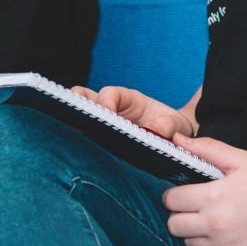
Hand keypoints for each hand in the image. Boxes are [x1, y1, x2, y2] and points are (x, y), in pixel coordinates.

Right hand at [73, 85, 195, 140]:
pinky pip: (84, 137)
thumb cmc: (175, 129)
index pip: (111, 94)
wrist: (177, 140)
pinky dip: (77, 140)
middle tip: (76, 121)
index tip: (107, 115)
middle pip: (84, 97)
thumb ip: (169, 125)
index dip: (106, 102)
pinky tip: (74, 151)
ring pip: (79, 115)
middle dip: (78, 105)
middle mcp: (113, 109)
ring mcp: (105, 124)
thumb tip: (153, 130)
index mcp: (131, 100)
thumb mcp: (178, 125)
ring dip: (73, 121)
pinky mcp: (101, 141)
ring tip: (68, 135)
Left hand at [162, 137, 246, 245]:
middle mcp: (214, 224)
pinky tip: (220, 237)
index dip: (174, 194)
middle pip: (173, 225)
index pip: (171, 200)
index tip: (185, 192)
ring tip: (213, 221)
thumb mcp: (242, 160)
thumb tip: (177, 140)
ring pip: (187, 243)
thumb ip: (207, 148)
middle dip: (180, 214)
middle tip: (196, 207)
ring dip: (194, 233)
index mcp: (214, 196)